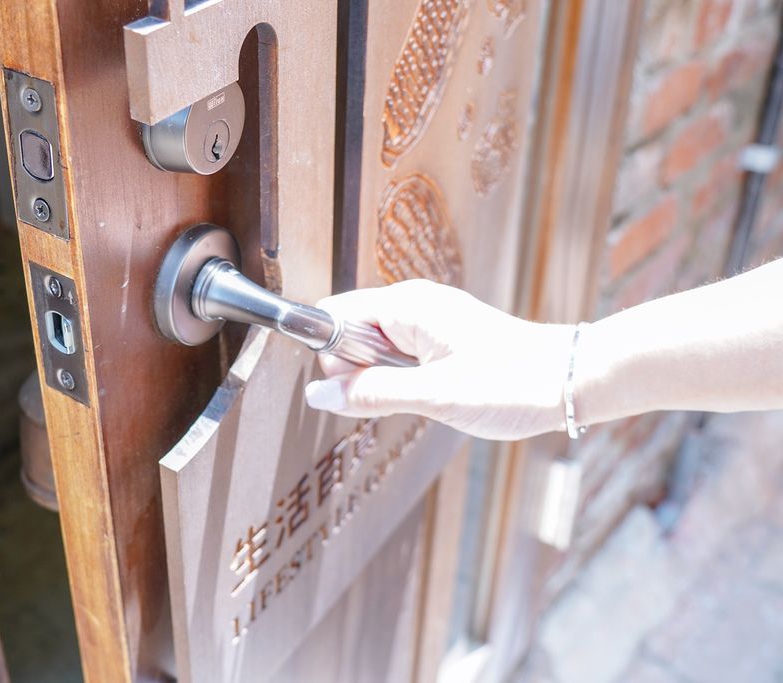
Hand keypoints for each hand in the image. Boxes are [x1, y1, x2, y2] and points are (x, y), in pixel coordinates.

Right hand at [303, 279, 575, 440]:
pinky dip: (405, 378)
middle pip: (352, 332)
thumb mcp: (433, 396)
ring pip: (377, 348)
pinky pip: (401, 355)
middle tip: (403, 394)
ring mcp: (430, 320)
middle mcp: (414, 305)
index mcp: (407, 306)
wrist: (571, 381)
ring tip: (426, 395)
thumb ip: (370, 394)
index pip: (335, 315)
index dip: (333, 354)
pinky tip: (432, 393)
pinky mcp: (443, 337)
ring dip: (384, 378)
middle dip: (359, 370)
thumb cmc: (513, 383)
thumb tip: (318, 395)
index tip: (355, 387)